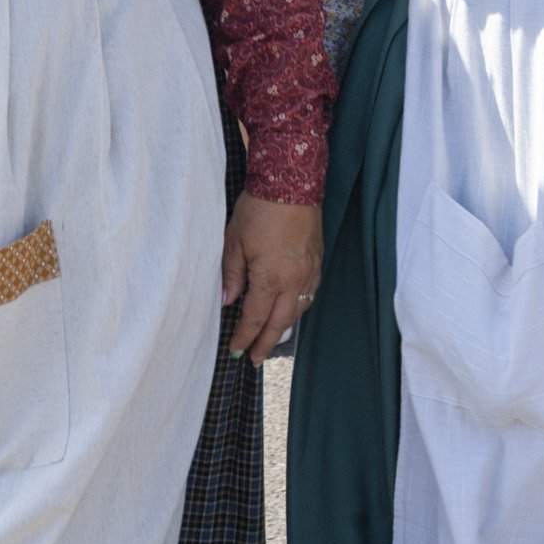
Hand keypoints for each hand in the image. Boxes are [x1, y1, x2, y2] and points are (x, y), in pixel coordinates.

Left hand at [221, 192, 321, 364]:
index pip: (255, 318)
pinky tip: (289, 310)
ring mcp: (309, 273)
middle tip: (255, 359)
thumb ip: (231, 275)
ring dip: (283, 328)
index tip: (236, 352)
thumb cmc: (259, 210)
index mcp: (270, 279)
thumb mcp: (234, 242)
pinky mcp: (317, 262)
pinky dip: (297, 309)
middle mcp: (294, 282)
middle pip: (280, 323)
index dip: (244, 337)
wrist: (292, 184)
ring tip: (270, 340)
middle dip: (266, 343)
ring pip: (297, 311)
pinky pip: (308, 295)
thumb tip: (226, 302)